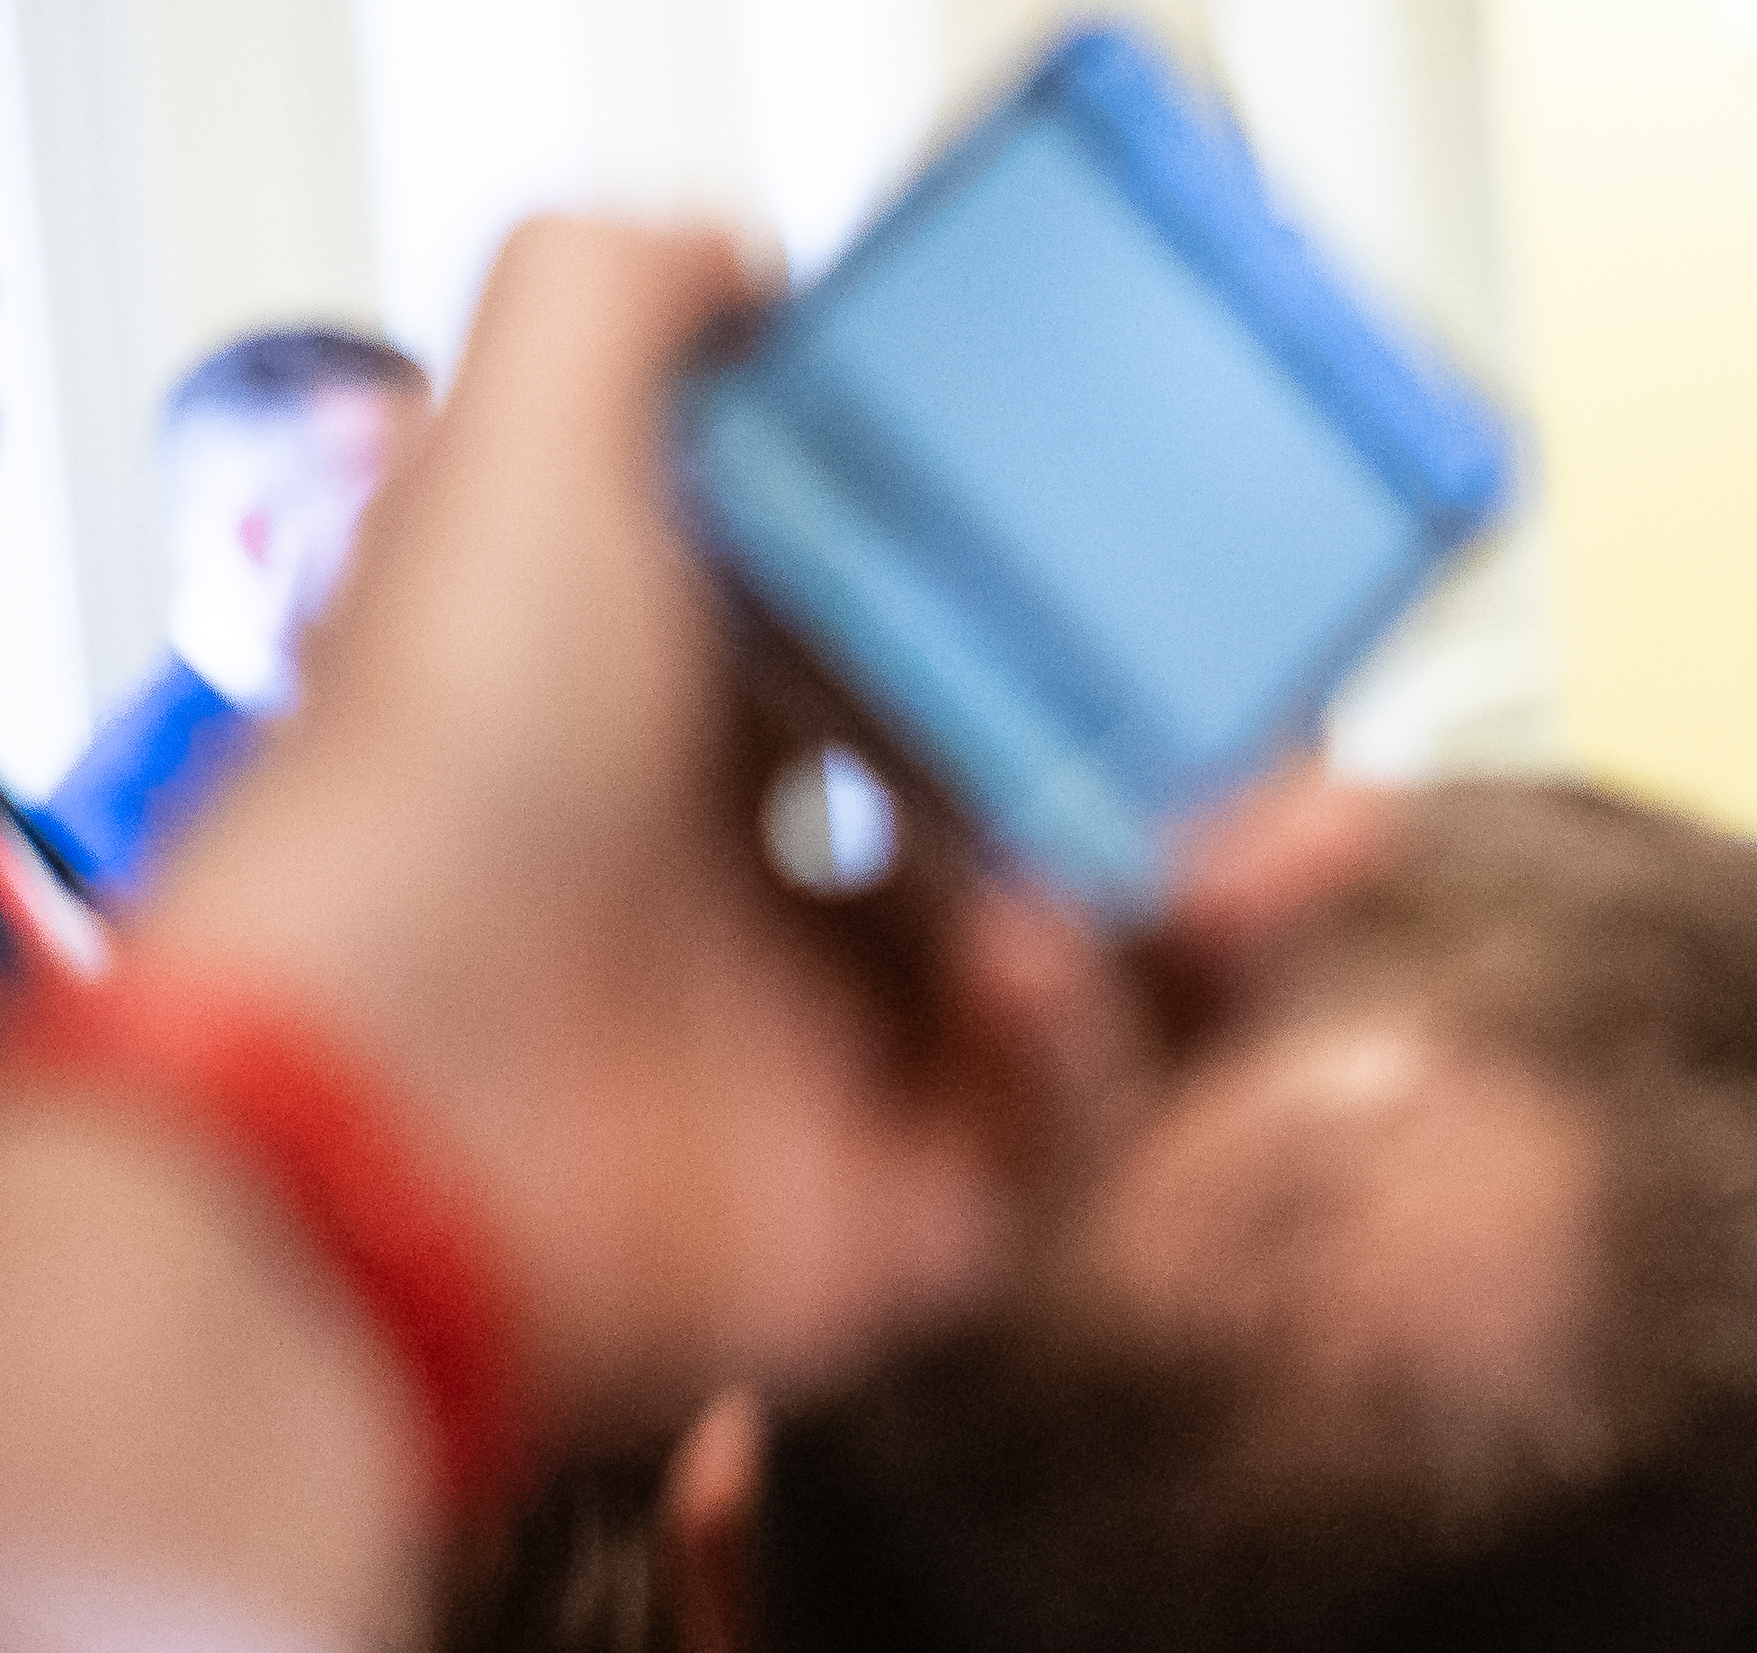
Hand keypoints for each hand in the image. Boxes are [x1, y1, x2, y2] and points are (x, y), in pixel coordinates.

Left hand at [145, 220, 1397, 1446]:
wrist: (391, 1086)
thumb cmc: (438, 781)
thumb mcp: (525, 446)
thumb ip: (632, 302)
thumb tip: (750, 257)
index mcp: (670, 754)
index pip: (916, 685)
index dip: (1059, 636)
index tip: (1176, 577)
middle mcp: (754, 924)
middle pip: (1055, 850)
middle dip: (1207, 792)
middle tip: (1312, 734)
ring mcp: (834, 1089)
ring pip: (1113, 1005)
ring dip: (1218, 914)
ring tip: (1309, 827)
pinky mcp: (898, 1237)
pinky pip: (1068, 1146)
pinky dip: (1086, 1048)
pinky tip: (1031, 965)